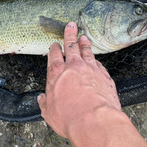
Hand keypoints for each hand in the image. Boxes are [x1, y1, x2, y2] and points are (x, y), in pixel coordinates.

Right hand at [38, 22, 120, 139]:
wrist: (95, 121)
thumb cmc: (70, 118)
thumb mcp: (49, 113)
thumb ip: (45, 103)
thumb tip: (41, 99)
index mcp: (56, 74)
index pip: (54, 56)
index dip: (54, 49)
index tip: (55, 45)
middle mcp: (73, 67)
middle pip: (71, 46)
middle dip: (70, 34)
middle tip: (71, 26)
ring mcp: (90, 69)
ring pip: (86, 51)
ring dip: (84, 43)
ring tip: (83, 37)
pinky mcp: (104, 75)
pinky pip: (98, 63)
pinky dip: (95, 58)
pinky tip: (95, 58)